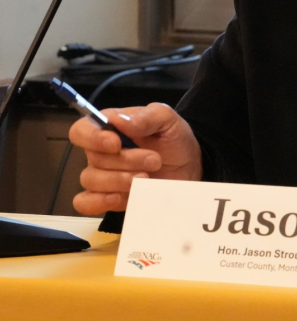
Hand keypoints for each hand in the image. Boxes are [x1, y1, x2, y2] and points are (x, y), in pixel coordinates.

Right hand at [68, 103, 201, 214]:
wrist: (189, 168)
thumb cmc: (174, 140)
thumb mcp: (168, 121)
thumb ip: (147, 116)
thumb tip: (119, 120)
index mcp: (111, 128)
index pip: (82, 129)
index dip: (93, 137)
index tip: (116, 143)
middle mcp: (102, 152)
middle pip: (93, 158)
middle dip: (127, 160)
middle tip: (155, 160)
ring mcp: (103, 177)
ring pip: (91, 180)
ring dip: (121, 180)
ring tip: (147, 178)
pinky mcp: (107, 199)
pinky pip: (86, 203)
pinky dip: (101, 201)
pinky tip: (124, 196)